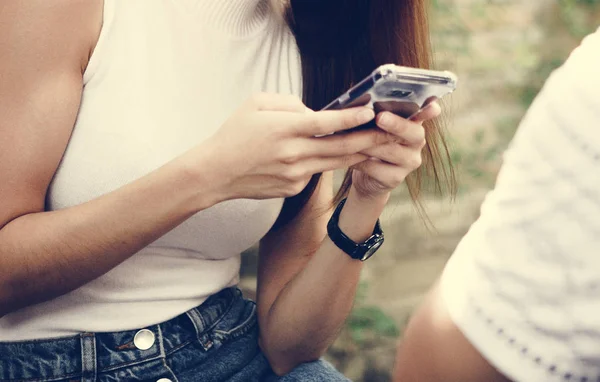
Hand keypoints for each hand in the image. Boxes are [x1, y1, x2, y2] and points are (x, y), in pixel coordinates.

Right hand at [190, 93, 391, 201]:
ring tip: (380, 145)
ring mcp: (295, 174)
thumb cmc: (234, 133)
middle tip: (393, 133)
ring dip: (359, 153)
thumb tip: (315, 112)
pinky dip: (329, 163)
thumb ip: (289, 104)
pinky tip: (341, 155)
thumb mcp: (256, 104)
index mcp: (284, 129)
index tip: (372, 113)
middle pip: (340, 147)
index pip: (325, 123)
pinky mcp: (294, 188)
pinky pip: (316, 172)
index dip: (351, 118)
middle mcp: (293, 154)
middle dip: (370, 139)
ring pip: (335, 163)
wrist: (216, 173)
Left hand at [351, 102, 441, 199]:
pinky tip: (347, 155)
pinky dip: (359, 160)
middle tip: (380, 117)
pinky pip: (376, 168)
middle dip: (396, 124)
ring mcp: (409, 162)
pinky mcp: (395, 178)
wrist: (367, 177)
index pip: (427, 113)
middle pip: (413, 132)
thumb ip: (378, 113)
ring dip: (369, 143)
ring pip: (390, 151)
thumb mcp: (376, 126)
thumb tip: (364, 100)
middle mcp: (417, 142)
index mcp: (414, 123)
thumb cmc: (371, 143)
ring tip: (351, 136)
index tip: (432, 106)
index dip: (429, 109)